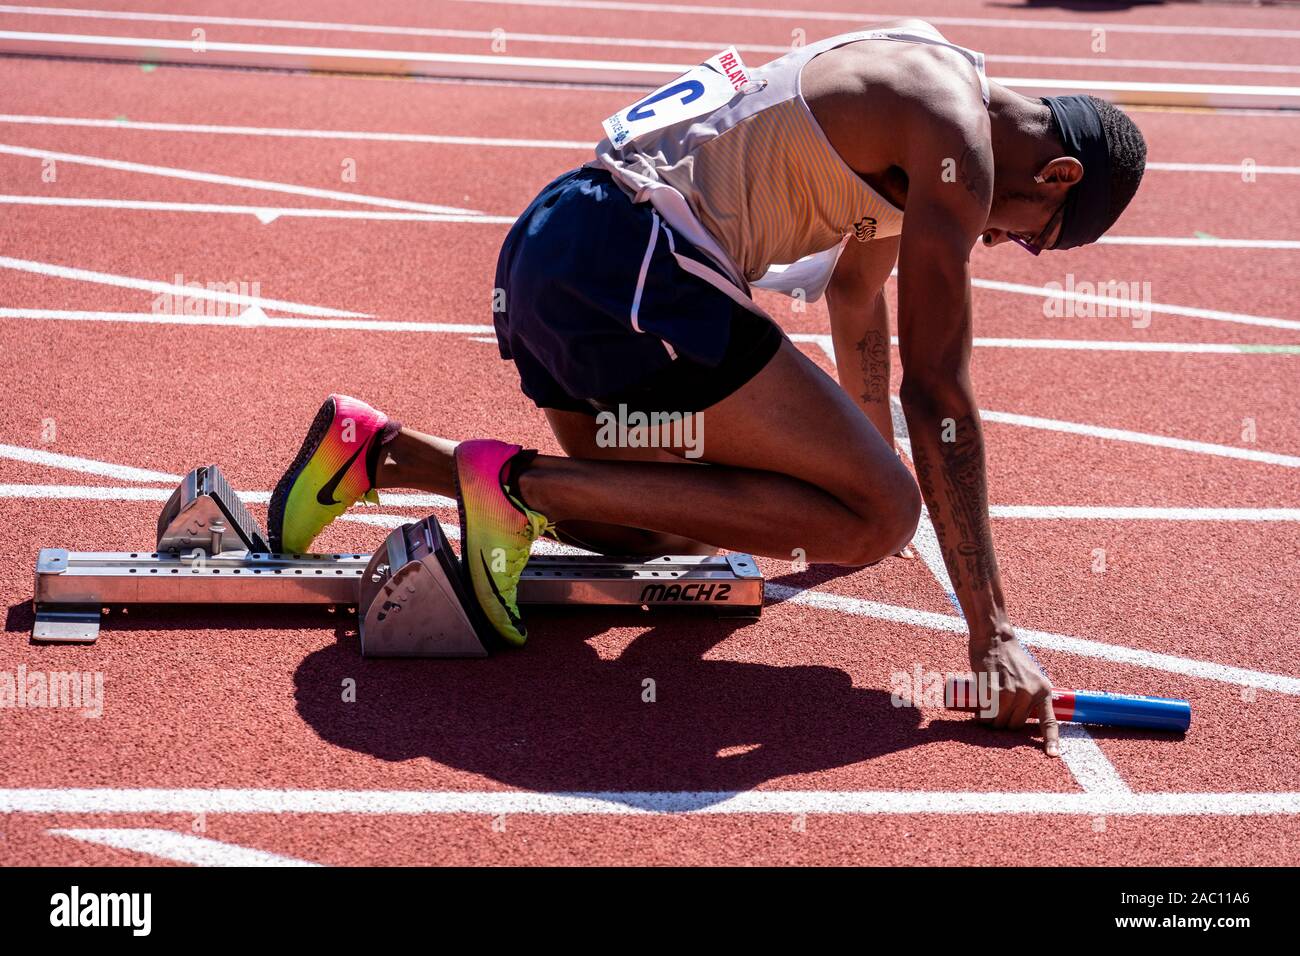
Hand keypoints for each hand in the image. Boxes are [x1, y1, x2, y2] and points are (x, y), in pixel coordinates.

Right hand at [969, 631, 1059, 756]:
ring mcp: (1011, 692)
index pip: (1049, 721)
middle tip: (995, 714)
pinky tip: (978, 711)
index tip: (1053, 755)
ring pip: (999, 722)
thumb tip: (1024, 717)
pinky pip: (986, 714)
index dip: (1051, 741)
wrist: (995, 637)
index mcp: (1043, 691)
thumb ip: (1031, 694)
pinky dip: (981, 716)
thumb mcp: (1031, 676)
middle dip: (1004, 724)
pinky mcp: (992, 690)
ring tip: (985, 713)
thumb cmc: (1011, 657)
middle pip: (1016, 725)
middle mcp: (1029, 693)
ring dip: (990, 723)